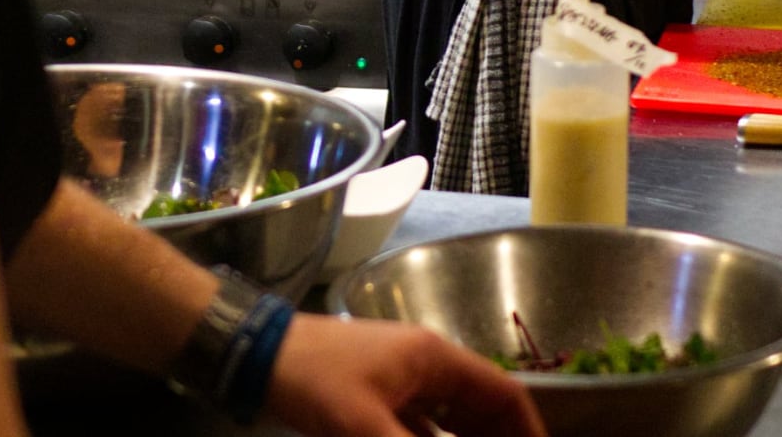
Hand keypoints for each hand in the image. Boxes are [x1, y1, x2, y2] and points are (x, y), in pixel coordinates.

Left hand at [264, 313, 546, 436]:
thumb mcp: (362, 425)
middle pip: (481, 407)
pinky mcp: (376, 396)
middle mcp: (427, 366)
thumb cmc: (313, 378)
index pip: (503, 393)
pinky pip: (422, 426)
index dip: (528, 429)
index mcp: (436, 359)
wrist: (253, 353)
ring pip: (452, 420)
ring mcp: (401, 380)